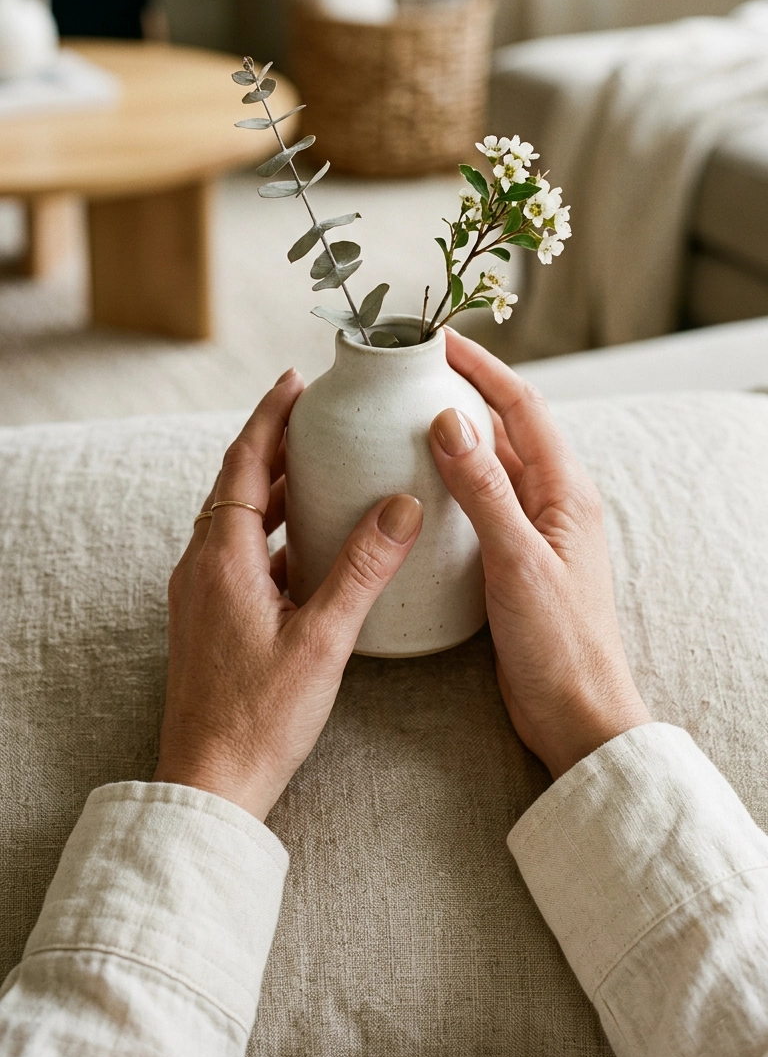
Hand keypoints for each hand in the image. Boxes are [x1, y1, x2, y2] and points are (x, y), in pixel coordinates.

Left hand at [154, 368, 422, 820]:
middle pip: (237, 483)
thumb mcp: (323, 638)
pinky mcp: (210, 618)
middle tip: (318, 416)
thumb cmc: (260, 718)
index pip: (244, 462)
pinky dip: (273, 531)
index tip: (297, 380)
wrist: (210, 784)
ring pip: (237, 519)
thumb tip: (401, 505)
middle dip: (275, 444)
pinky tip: (311, 543)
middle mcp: (202, 565)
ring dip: (274, 488)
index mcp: (222, 557)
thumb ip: (362, 568)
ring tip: (320, 467)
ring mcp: (201, 593)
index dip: (270, 415)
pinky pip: (240, 553)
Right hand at [429, 331, 649, 778]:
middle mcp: (551, 503)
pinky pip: (477, 506)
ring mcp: (531, 533)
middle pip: (505, 429)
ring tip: (397, 420)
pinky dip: (447, 486)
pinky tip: (409, 491)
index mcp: (565, 491)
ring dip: (451, 440)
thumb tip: (450, 420)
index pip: (523, 407)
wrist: (575, 715)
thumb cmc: (559, 644)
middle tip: (407, 377)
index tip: (438, 342)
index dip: (483, 368)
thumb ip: (485, 490)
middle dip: (461, 394)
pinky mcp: (509, 562)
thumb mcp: (516, 561)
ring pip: (489, 467)